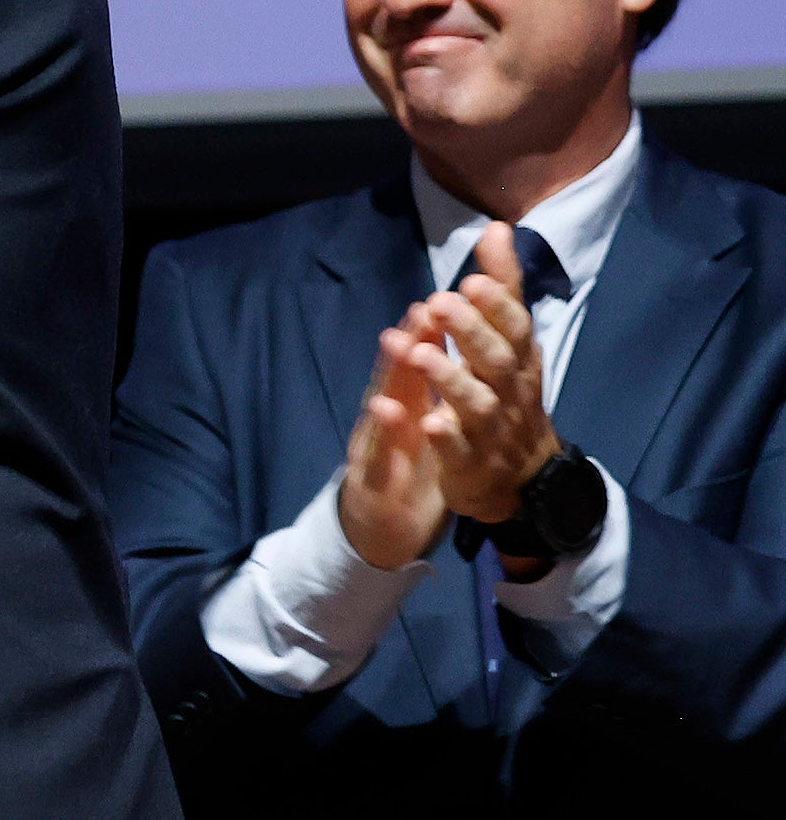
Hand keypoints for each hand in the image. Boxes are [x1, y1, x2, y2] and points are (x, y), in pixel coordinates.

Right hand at [336, 319, 448, 570]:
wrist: (381, 524)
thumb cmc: (405, 464)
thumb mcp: (421, 420)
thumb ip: (427, 378)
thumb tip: (440, 329)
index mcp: (407, 403)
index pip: (419, 360)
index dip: (431, 328)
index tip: (447, 295)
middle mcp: (388, 416)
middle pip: (399, 373)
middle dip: (413, 339)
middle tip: (426, 306)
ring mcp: (377, 444)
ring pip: (384, 403)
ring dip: (392, 374)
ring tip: (400, 344)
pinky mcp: (371, 478)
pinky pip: (378, 452)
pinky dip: (382, 429)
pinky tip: (386, 409)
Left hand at [408, 224, 563, 525]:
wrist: (524, 474)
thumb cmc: (509, 391)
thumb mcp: (509, 339)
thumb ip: (502, 287)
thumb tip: (497, 228)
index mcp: (519, 358)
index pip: (515, 327)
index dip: (498, 306)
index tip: (473, 280)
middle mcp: (510, 390)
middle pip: (497, 360)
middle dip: (471, 331)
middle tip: (441, 302)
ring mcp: (492, 428)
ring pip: (476, 403)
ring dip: (450, 378)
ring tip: (421, 353)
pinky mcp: (470, 461)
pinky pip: (458, 449)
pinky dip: (444, 435)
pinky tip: (425, 420)